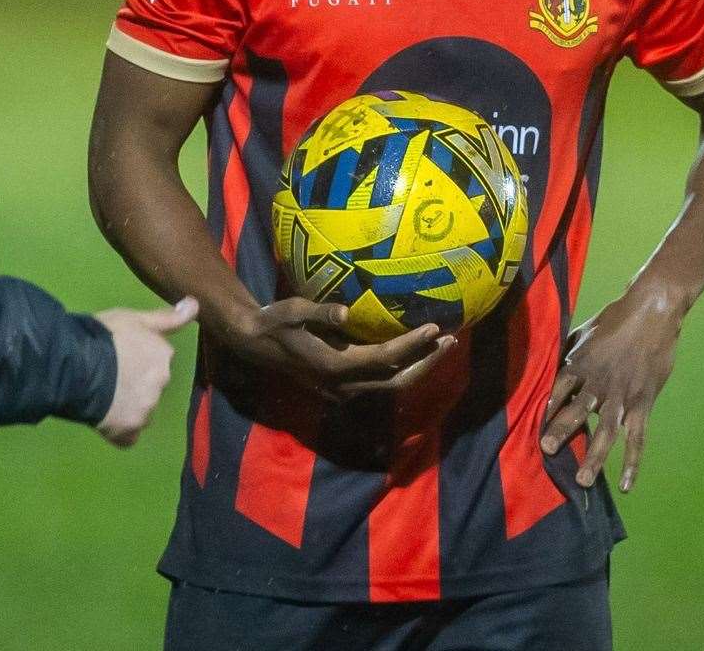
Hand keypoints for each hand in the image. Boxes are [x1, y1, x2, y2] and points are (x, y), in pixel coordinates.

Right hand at [94, 296, 198, 446]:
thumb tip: (195, 305)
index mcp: (163, 355)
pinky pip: (128, 435)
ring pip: (141, 411)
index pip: (157, 360)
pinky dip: (120, 430)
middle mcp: (161, 383)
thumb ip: (166, 317)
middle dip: (136, 384)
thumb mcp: (133, 318)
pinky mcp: (129, 431)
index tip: (120, 357)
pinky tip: (104, 419)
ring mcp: (146, 410)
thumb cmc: (104, 337)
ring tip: (103, 396)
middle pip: (151, 387)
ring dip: (128, 406)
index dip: (137, 359)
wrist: (78, 367)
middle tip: (110, 376)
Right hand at [226, 297, 455, 402]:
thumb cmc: (273, 322)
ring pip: (391, 384)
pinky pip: (380, 382)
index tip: (434, 328)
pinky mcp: (342, 388)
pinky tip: (412, 352)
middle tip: (450, 340)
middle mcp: (343, 385)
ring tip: (439, 345)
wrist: (253, 344)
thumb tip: (346, 313)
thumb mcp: (292, 312)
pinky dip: (401, 368)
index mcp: (335, 366)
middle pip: (397, 378)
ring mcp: (343, 390)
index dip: (412, 345)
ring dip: (417, 367)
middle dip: (426, 362)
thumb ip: (320, 313)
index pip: (384, 357)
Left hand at [541, 283, 685, 491]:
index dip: (546, 407)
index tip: (529, 424)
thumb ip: (566, 352)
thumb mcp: (582, 332)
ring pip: (606, 431)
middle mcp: (599, 382)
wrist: (651, 313)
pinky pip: (637, 438)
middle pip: (576, 411)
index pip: (558, 389)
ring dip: (594, 456)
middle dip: (560, 432)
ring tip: (582, 480)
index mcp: (580, 363)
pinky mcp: (643, 403)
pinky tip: (625, 484)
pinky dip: (632, 462)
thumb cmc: (614, 320)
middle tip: (545, 451)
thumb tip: (545, 364)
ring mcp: (622, 395)